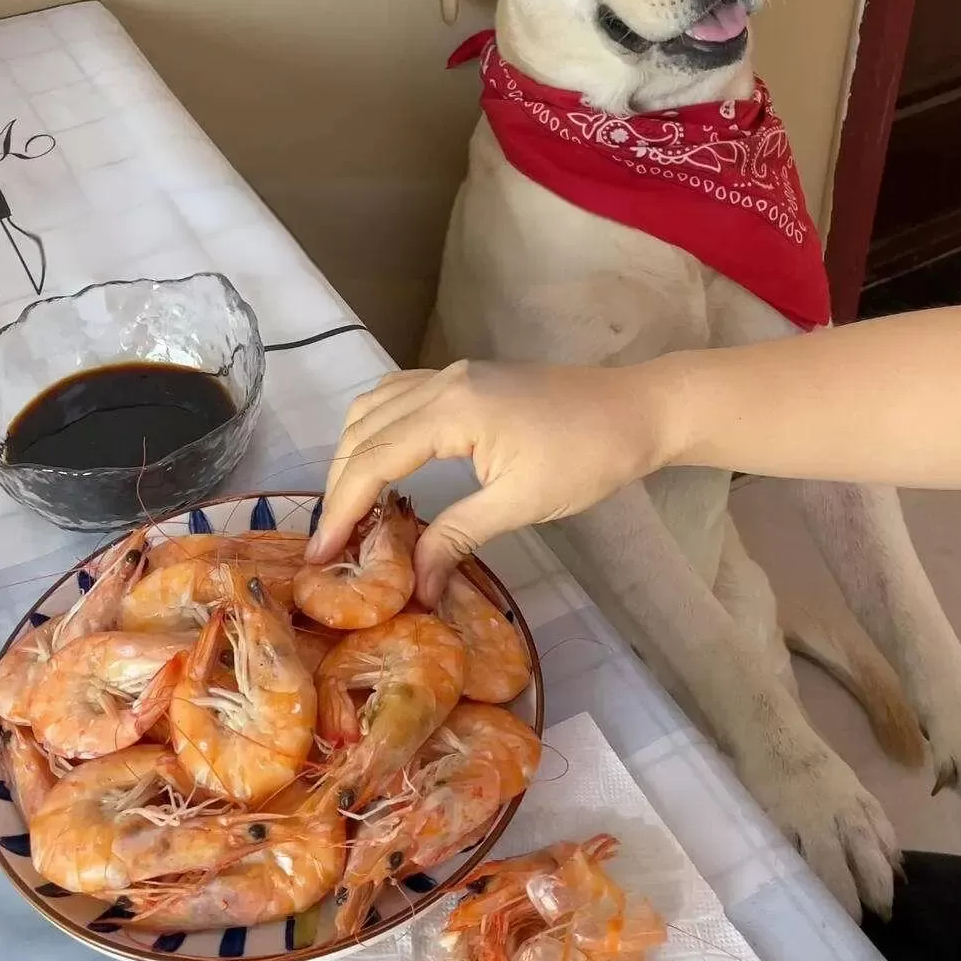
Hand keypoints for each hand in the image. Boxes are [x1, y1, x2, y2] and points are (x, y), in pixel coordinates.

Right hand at [308, 359, 666, 602]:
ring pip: (374, 406)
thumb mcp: (521, 504)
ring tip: (350, 506)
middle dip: (339, 484)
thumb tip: (416, 586)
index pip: (373, 459)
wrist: (639, 410)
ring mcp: (453, 374)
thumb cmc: (589, 456)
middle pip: (362, 429)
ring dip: (353, 453)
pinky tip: (381, 462)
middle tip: (331, 540)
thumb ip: (458, 537)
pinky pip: (399, 396)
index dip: (342, 508)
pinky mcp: (467, 379)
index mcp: (452, 409)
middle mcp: (442, 381)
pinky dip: (377, 429)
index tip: (321, 553)